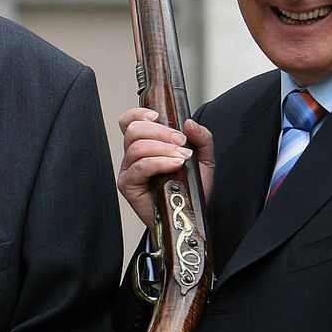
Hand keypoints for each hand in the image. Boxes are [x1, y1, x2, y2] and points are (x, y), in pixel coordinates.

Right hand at [117, 108, 214, 231]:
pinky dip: (158, 162)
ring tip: (182, 157)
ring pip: (136, 147)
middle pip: (133, 130)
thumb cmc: (189, 190)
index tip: (157, 115)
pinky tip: (174, 165)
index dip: (138, 114)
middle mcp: (133, 156)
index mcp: (145, 144)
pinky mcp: (128, 185)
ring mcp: (128, 170)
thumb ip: (202, 138)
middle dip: (160, 131)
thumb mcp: (203, 160)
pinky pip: (139, 167)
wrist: (188, 218)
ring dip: (162, 148)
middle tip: (181, 141)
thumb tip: (189, 122)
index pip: (129, 122)